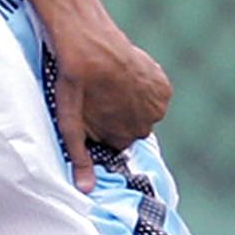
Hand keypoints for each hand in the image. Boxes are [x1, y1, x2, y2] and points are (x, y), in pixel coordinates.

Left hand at [55, 31, 171, 188]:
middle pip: (133, 129)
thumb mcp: (70, 124)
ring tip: (114, 86)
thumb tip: (86, 190)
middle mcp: (145, 127)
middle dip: (120, 118)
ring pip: (145, 113)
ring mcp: (158, 107)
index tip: (94, 113)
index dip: (104, 128)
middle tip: (103, 97)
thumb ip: (80, 158)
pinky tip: (128, 78)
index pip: (116, 143)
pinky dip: (146, 90)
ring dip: (134, 104)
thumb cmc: (75, 85)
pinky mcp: (164, 88)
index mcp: (122, 139)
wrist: (90, 44)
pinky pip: (156, 96)